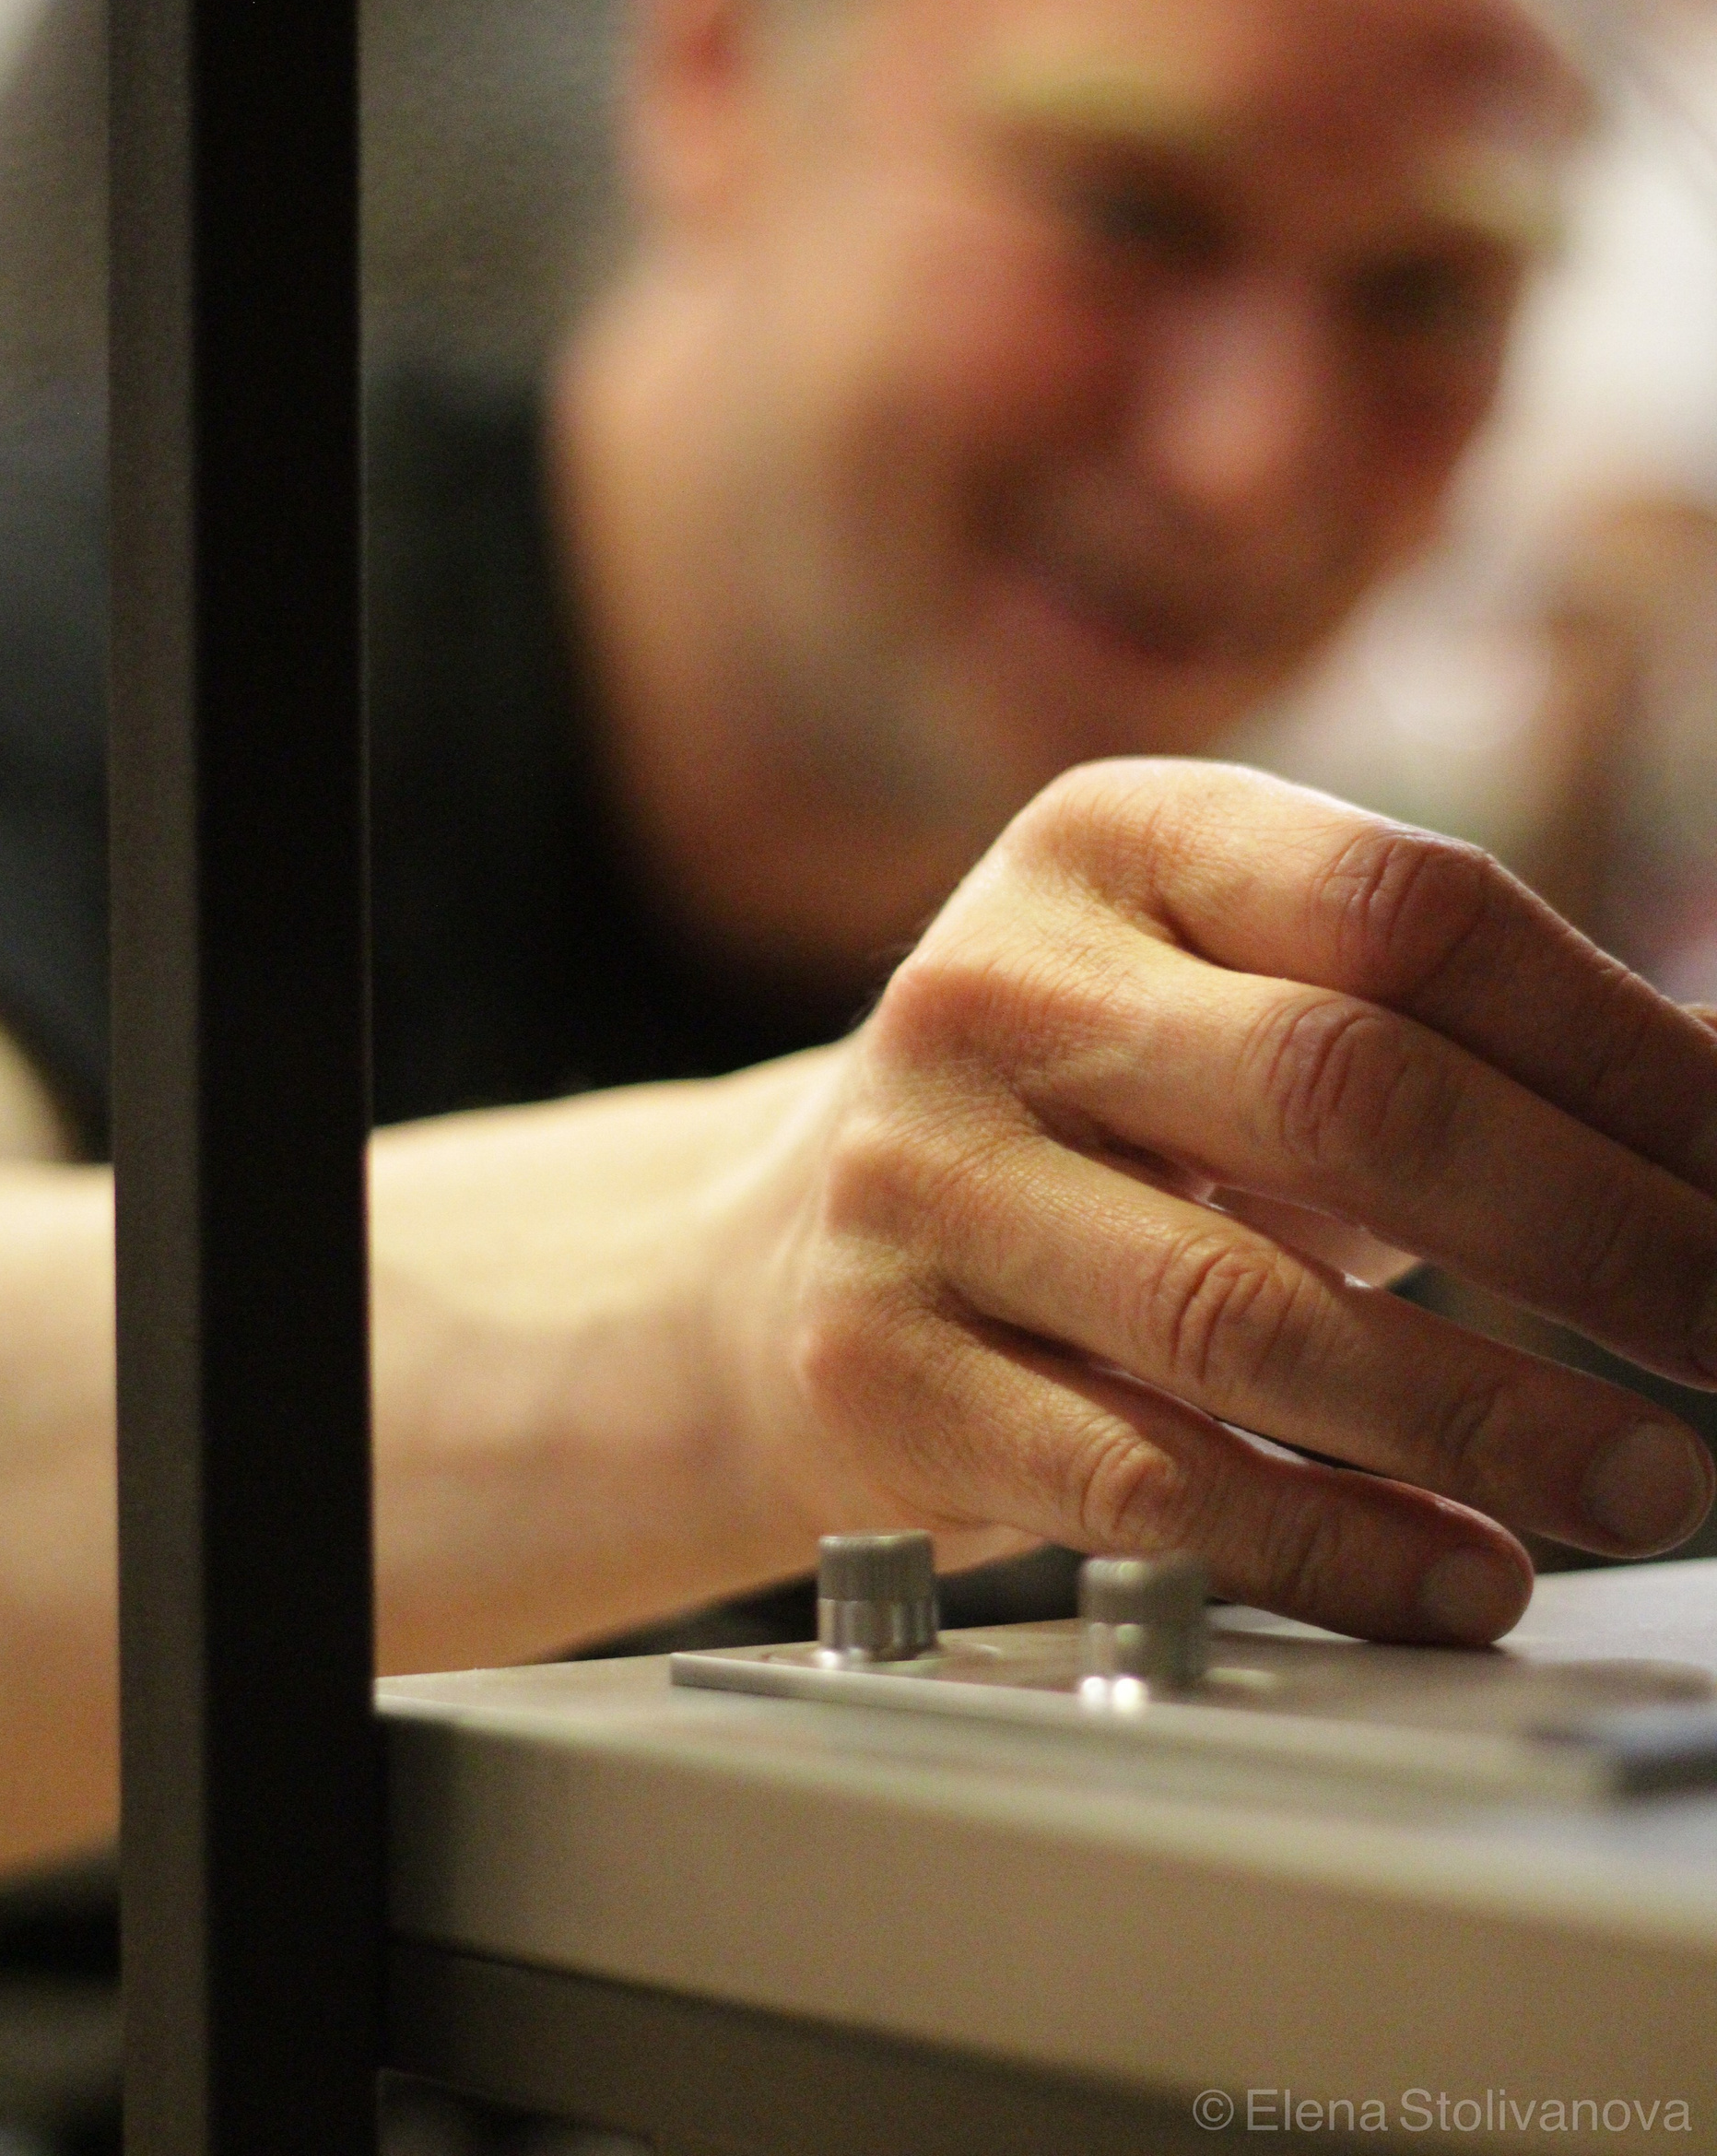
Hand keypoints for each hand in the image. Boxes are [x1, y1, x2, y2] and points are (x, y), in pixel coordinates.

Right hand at [737, 761, 1716, 1644]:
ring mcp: (917, 1179)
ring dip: (1492, 1419)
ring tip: (1650, 1480)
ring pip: (1245, 1316)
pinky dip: (1340, 1545)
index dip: (1623, 1051)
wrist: (784, 1245)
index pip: (1412, 909)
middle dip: (1596, 1234)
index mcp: (1113, 839)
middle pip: (1348, 1091)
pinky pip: (1147, 1482)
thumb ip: (1452, 1031)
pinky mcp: (878, 1371)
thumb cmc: (1083, 1116)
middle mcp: (995, 985)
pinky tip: (1465, 1575)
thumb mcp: (1232, 998)